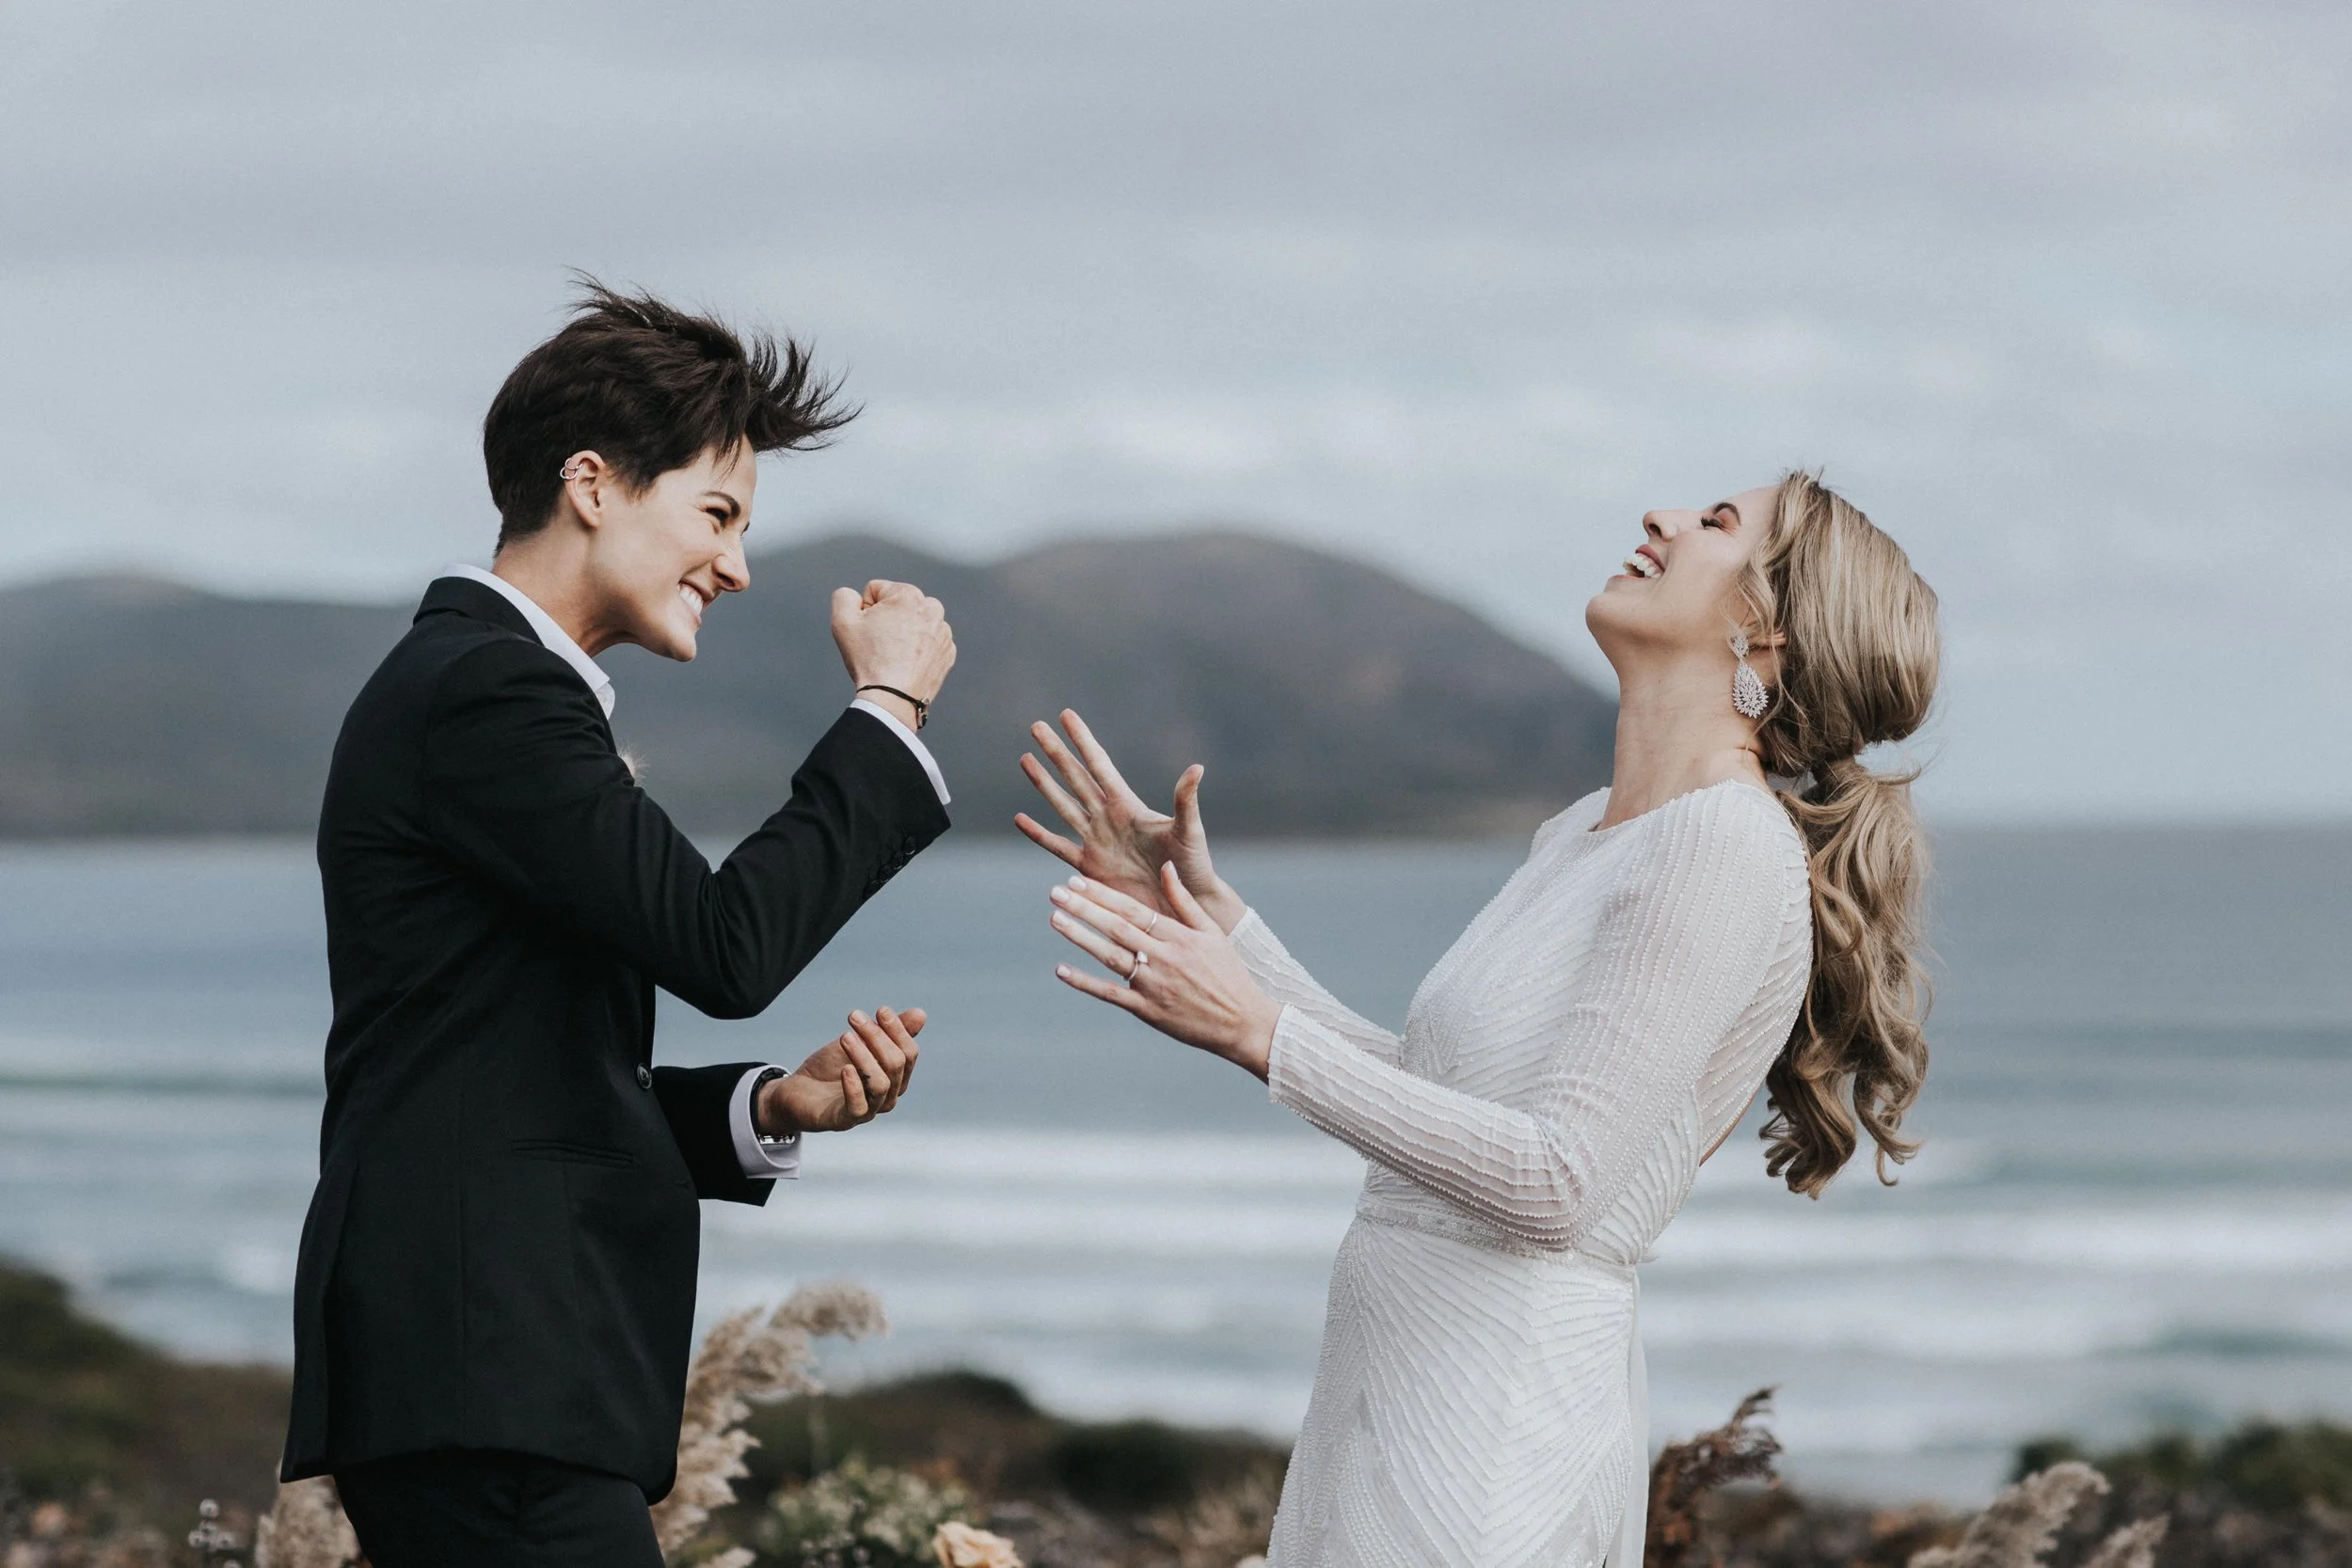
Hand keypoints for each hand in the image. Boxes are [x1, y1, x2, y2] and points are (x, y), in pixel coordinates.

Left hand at [759, 1006, 926, 1134]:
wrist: (798, 1091)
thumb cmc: (831, 1068)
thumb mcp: (859, 1043)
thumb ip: (888, 1031)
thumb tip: (921, 1014)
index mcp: (896, 1077)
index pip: (909, 1054)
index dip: (898, 1031)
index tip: (881, 1010)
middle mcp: (888, 1096)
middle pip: (895, 1065)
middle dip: (876, 1037)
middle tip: (854, 1017)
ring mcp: (869, 1110)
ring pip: (880, 1084)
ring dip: (864, 1056)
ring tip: (845, 1036)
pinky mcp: (845, 1120)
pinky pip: (858, 1107)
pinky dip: (854, 1086)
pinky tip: (845, 1068)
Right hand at [832, 581, 955, 718]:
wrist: (893, 698)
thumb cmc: (869, 659)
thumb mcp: (842, 621)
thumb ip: (843, 596)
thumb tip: (855, 597)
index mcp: (909, 594)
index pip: (876, 591)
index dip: (865, 611)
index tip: (868, 631)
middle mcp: (932, 609)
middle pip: (898, 606)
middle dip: (888, 620)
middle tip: (881, 645)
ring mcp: (943, 632)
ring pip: (914, 624)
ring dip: (904, 633)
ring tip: (895, 655)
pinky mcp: (948, 652)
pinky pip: (928, 642)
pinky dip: (918, 650)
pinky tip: (907, 664)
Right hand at [1016, 710, 1242, 931]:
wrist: (1182, 905)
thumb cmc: (1193, 866)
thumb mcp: (1190, 830)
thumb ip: (1185, 801)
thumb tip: (1197, 767)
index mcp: (1128, 806)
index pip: (1099, 765)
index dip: (1082, 740)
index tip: (1066, 715)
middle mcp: (1108, 818)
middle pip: (1075, 777)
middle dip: (1055, 752)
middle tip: (1036, 726)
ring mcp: (1096, 841)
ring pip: (1062, 805)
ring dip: (1043, 783)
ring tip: (1025, 759)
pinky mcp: (1089, 868)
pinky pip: (1057, 846)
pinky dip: (1038, 834)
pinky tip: (1020, 819)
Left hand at [1048, 865, 1278, 1079]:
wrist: (1242, 1023)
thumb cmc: (1228, 974)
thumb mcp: (1212, 932)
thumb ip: (1184, 900)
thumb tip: (1166, 866)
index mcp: (1178, 936)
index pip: (1132, 909)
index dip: (1102, 894)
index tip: (1077, 880)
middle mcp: (1163, 958)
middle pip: (1116, 928)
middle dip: (1084, 908)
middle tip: (1055, 892)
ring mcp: (1154, 985)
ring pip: (1110, 956)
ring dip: (1080, 937)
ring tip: (1055, 918)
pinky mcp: (1148, 1011)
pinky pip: (1111, 994)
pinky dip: (1085, 982)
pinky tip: (1061, 969)